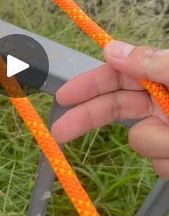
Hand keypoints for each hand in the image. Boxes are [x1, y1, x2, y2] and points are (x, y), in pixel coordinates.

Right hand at [51, 41, 168, 177]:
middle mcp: (163, 103)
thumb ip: (152, 63)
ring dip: (155, 144)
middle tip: (58, 133)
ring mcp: (167, 131)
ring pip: (140, 142)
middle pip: (116, 108)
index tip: (64, 96)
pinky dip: (168, 162)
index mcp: (163, 78)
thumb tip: (111, 49)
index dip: (90, 85)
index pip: (118, 77)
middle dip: (89, 120)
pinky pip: (158, 165)